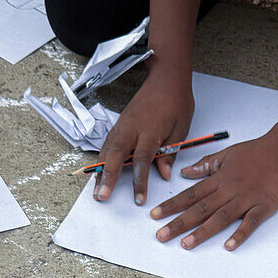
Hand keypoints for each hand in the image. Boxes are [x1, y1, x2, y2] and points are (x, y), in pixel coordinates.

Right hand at [95, 60, 194, 205]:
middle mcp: (132, 128)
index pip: (143, 160)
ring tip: (96, 190)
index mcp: (151, 130)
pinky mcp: (119, 124)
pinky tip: (98, 172)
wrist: (165, 78)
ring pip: (107, 149)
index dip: (140, 182)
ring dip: (100, 170)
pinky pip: (107, 144)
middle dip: (108, 177)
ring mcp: (123, 125)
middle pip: (117, 155)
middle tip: (102, 196)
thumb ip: (170, 152)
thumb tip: (164, 175)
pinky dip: (101, 159)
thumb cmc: (176, 102)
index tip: (139, 199)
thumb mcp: (181, 129)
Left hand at [149, 129, 277, 250]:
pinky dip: (239, 234)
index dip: (171, 205)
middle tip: (161, 236)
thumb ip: (206, 165)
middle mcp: (229, 190)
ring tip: (185, 244)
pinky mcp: (264, 206)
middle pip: (199, 208)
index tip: (154, 215)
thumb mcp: (228, 153)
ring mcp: (246, 199)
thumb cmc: (259, 150)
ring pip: (220, 217)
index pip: (190, 194)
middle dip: (178, 223)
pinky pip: (250, 223)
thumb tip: (185, 173)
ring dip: (202, 232)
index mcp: (219, 178)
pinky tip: (228, 246)